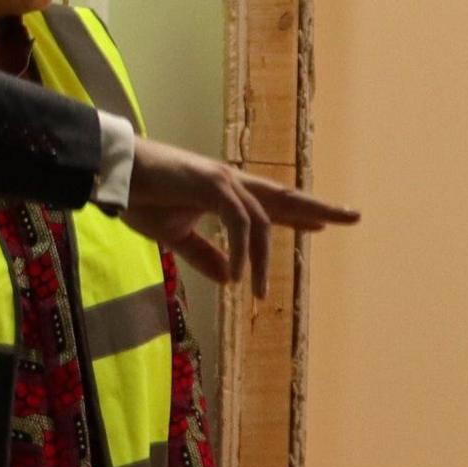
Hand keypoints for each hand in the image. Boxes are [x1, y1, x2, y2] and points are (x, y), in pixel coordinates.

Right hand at [124, 137, 358, 290]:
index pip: (271, 205)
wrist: (113, 173)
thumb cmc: (139, 197)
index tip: (324, 225)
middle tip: (355, 217)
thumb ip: (205, 256)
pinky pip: (239, 222)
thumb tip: (231, 278)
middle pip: (285, 196)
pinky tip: (240, 274)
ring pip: (263, 220)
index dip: (298, 215)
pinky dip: (243, 250)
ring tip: (262, 294)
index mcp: (225, 192)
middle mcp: (231, 182)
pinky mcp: (211, 185)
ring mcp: (223, 180)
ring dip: (264, 260)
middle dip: (319, 209)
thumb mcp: (175, 237)